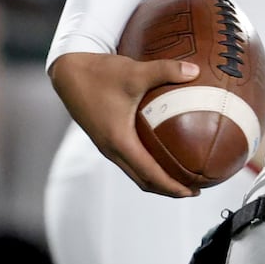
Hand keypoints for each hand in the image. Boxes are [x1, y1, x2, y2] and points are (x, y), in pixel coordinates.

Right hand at [48, 52, 199, 196]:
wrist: (68, 71)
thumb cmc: (100, 73)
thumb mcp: (135, 71)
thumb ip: (166, 70)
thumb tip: (196, 71)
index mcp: (119, 140)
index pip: (150, 173)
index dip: (172, 186)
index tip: (194, 193)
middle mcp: (111, 148)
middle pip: (143, 180)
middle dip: (169, 188)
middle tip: (196, 190)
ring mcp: (106, 144)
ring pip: (135, 171)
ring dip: (158, 178)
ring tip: (184, 176)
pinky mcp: (105, 136)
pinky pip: (130, 159)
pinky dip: (148, 165)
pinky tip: (165, 152)